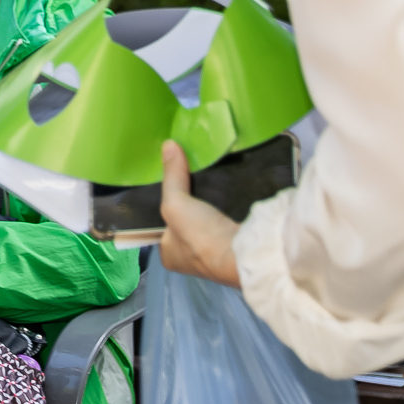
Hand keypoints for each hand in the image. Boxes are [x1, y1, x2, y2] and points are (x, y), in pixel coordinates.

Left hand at [157, 141, 243, 286]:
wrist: (242, 254)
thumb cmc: (199, 235)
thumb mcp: (176, 203)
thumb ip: (172, 176)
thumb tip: (168, 144)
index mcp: (169, 255)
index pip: (162, 226)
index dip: (165, 205)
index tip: (172, 182)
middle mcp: (189, 258)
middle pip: (185, 223)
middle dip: (189, 205)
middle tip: (192, 176)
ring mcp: (213, 255)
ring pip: (206, 223)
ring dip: (209, 207)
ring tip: (210, 180)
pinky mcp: (234, 247)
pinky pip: (225, 223)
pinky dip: (226, 210)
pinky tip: (227, 192)